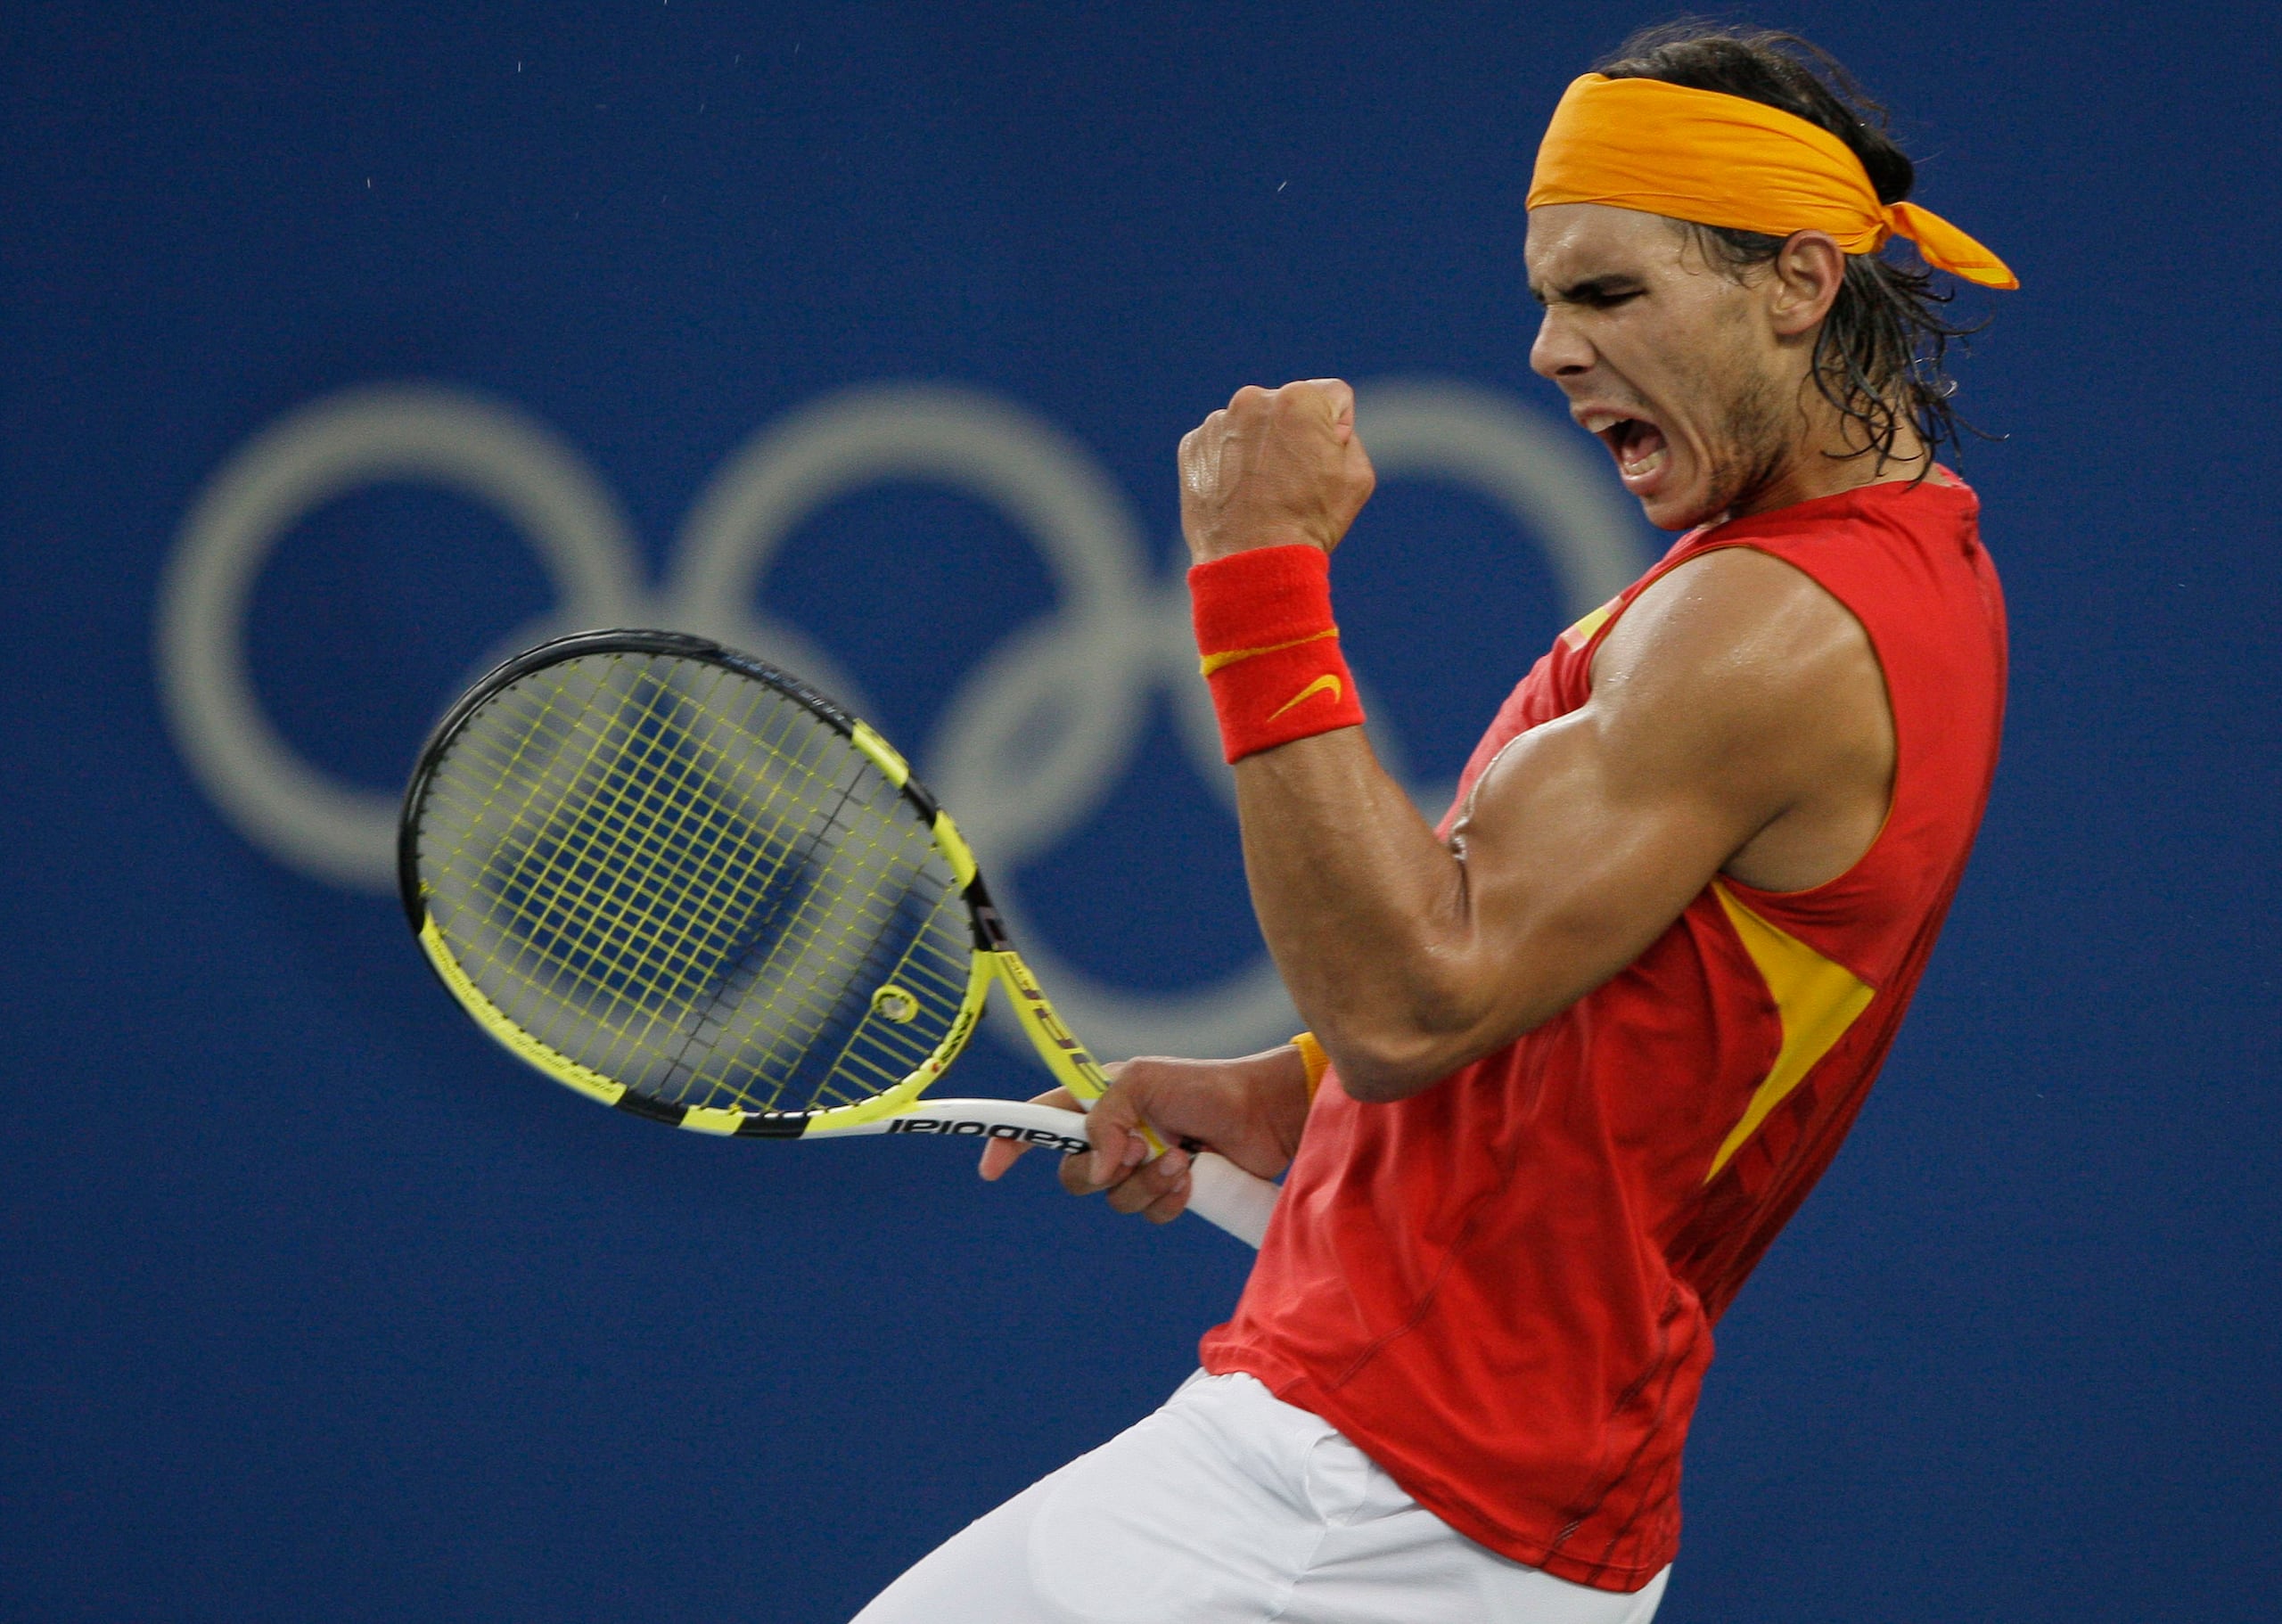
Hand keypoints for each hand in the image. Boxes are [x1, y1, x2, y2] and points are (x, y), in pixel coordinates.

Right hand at [977, 1047, 1311, 1223]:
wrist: (1263, 1115)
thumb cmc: (1204, 1085)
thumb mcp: (1143, 1082)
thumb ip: (1106, 1119)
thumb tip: (1099, 1168)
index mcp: (1097, 1101)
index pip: (1039, 1121)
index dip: (1010, 1142)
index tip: (991, 1171)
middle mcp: (1114, 1135)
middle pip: (1073, 1175)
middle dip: (1104, 1170)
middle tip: (1140, 1147)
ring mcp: (1141, 1166)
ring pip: (1113, 1200)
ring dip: (1146, 1184)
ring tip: (1182, 1159)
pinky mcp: (1170, 1192)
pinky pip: (1148, 1215)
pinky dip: (1169, 1200)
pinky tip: (1193, 1177)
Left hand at [1178, 380, 1375, 563]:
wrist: (1251, 562)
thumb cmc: (1309, 522)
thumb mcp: (1358, 477)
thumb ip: (1348, 437)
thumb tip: (1325, 430)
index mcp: (1299, 399)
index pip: (1333, 397)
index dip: (1338, 431)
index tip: (1324, 463)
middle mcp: (1253, 399)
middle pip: (1288, 407)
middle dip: (1295, 434)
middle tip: (1294, 480)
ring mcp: (1217, 422)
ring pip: (1251, 425)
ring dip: (1260, 448)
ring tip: (1263, 492)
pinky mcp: (1192, 446)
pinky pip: (1221, 444)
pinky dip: (1230, 463)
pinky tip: (1239, 494)